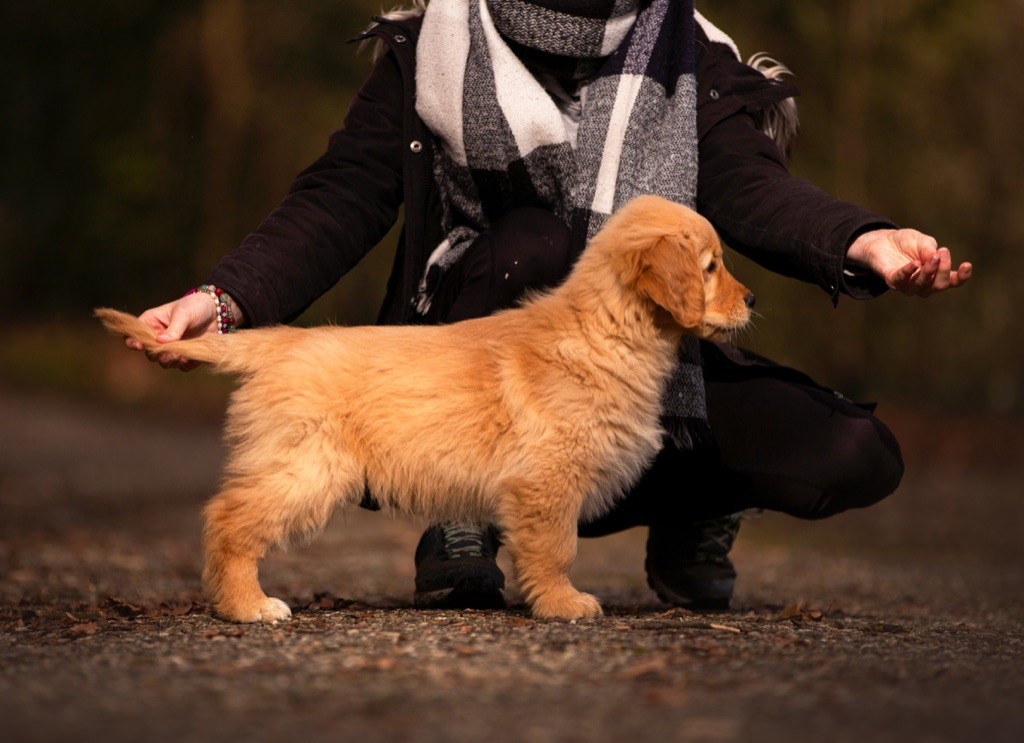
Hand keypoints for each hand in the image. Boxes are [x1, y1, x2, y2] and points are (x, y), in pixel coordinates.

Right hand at [124, 292, 242, 369]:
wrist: (219, 312)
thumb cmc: (196, 305)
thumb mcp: (183, 313)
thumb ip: (173, 329)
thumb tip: (160, 342)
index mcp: (152, 322)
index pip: (135, 335)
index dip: (133, 342)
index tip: (140, 346)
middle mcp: (159, 337)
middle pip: (150, 353)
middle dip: (158, 355)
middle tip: (169, 354)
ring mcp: (173, 347)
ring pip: (165, 362)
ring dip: (172, 362)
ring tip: (182, 356)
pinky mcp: (187, 355)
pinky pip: (182, 366)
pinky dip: (186, 364)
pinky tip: (193, 358)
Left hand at [846, 228, 971, 297]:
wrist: (883, 240)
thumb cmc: (907, 242)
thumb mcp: (923, 241)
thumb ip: (930, 249)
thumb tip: (935, 257)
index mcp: (935, 274)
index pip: (952, 281)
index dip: (961, 277)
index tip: (966, 264)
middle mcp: (923, 284)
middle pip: (939, 285)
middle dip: (944, 270)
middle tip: (943, 252)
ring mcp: (907, 285)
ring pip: (922, 285)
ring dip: (929, 271)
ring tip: (933, 256)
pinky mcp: (891, 280)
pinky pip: (900, 281)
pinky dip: (908, 272)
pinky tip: (915, 263)